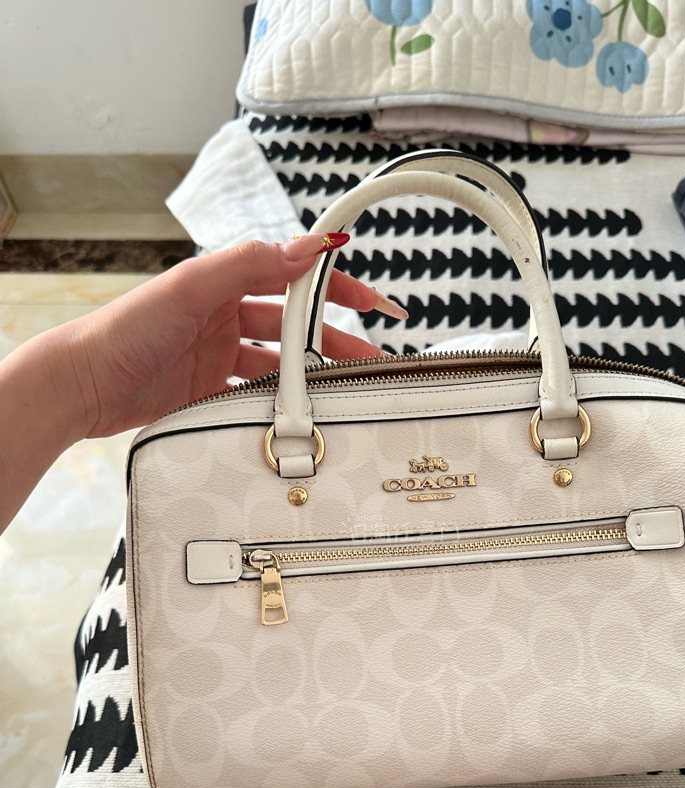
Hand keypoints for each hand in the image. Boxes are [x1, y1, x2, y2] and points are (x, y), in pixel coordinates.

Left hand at [62, 235, 406, 438]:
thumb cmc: (125, 329)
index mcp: (221, 283)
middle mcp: (222, 316)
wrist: (83, 385)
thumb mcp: (190, 287)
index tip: (369, 299)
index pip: (290, 275)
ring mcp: (216, 356)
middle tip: (368, 358)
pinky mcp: (208, 392)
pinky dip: (278, 403)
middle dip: (333, 338)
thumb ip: (247, 264)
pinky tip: (299, 412)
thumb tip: (305, 245)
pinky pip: (255, 396)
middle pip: (292, 324)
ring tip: (342, 389)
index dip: (331, 285)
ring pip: (278, 363)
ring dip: (310, 374)